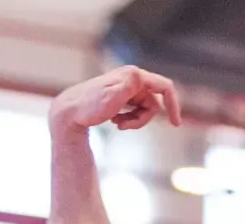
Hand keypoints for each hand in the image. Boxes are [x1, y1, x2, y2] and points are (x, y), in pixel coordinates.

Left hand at [49, 66, 182, 131]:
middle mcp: (132, 79)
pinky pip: (135, 111)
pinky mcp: (121, 97)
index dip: (174, 104)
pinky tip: (113, 120)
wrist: (69, 112)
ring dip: (134, 120)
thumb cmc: (90, 107)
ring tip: (117, 124)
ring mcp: (127, 88)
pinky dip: (128, 119)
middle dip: (143, 118)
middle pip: (154, 103)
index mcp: (133, 75)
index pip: (164, 87)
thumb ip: (129, 86)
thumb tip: (140, 76)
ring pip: (145, 109)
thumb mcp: (112, 97)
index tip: (175, 124)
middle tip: (124, 126)